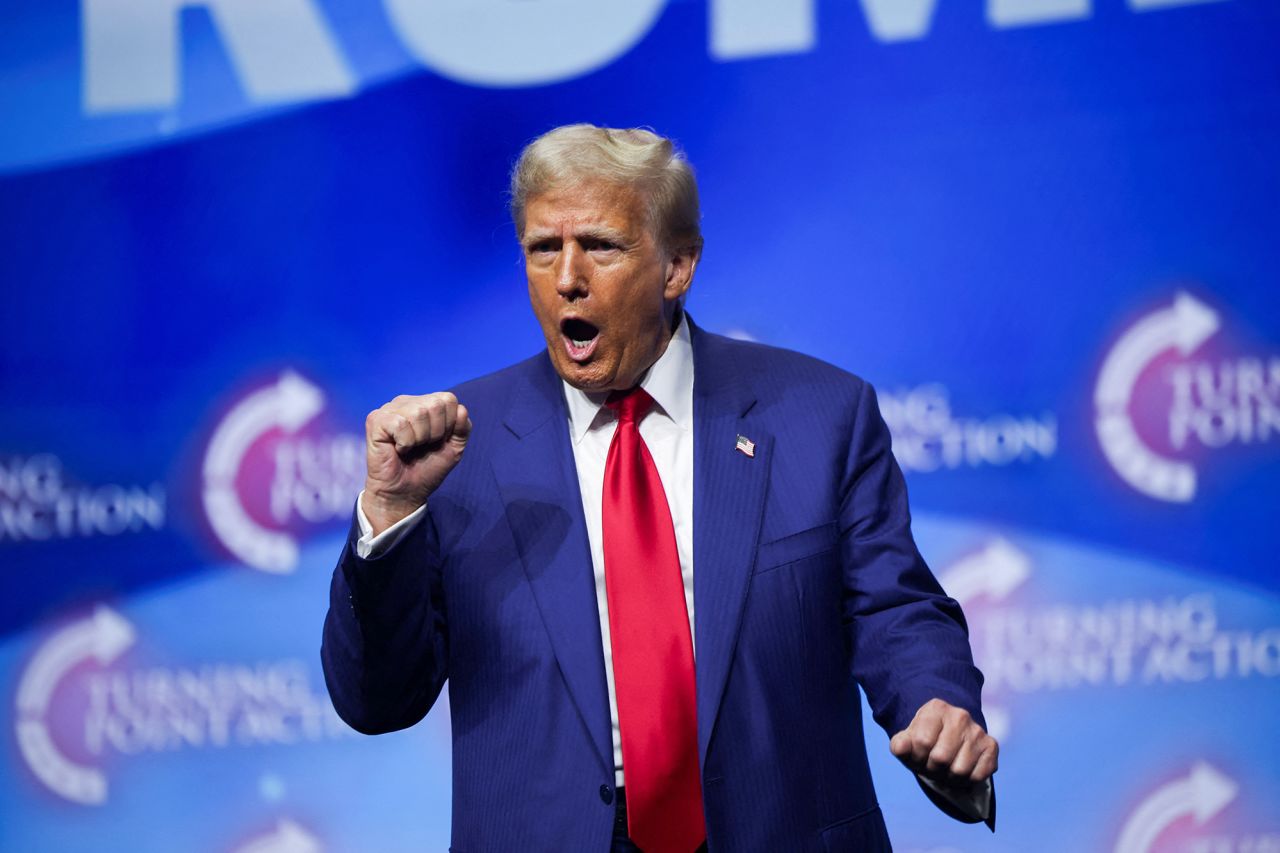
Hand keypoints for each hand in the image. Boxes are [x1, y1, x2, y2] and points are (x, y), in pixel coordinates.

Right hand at [362, 392, 471, 534]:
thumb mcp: (454, 448)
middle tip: (422, 446)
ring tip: (410, 448)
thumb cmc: (427, 469)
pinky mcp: (376, 420)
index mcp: (424, 403)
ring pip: (418, 413)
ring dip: (420, 439)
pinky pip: (400, 424)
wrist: (405, 492)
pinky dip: (405, 443)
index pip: (448, 399)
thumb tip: (461, 410)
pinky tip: (398, 449)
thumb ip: (463, 428)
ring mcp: (389, 409)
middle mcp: (406, 402)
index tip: (438, 441)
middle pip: (435, 405)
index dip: (450, 424)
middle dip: (435, 433)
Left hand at [889, 698, 997, 787]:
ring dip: (949, 778)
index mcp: (936, 708)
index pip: (922, 742)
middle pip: (942, 758)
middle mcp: (960, 715)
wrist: (947, 736)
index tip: (918, 756)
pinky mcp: (991, 746)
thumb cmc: (924, 742)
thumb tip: (902, 748)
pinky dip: (967, 781)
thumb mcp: (907, 742)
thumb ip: (900, 745)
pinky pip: (978, 776)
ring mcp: (978, 730)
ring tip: (946, 769)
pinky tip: (961, 770)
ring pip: (960, 771)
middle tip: (932, 765)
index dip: (917, 757)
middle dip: (933, 769)